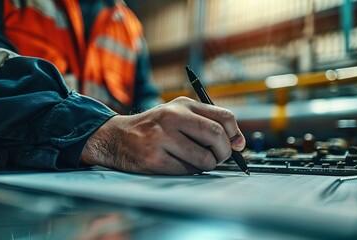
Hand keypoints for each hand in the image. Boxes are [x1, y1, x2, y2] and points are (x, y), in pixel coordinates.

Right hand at [80, 97, 245, 174]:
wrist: (117, 138)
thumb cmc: (155, 128)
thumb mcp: (178, 114)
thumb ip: (207, 122)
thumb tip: (239, 143)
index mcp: (183, 104)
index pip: (224, 116)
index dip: (235, 134)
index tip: (236, 145)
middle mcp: (173, 118)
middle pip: (217, 137)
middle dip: (224, 152)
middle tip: (219, 157)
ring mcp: (162, 138)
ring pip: (205, 159)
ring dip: (207, 165)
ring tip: (197, 161)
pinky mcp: (155, 159)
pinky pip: (188, 171)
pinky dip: (190, 171)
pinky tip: (179, 164)